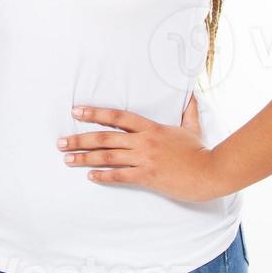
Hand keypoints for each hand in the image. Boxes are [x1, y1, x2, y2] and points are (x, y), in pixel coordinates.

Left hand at [58, 94, 229, 202]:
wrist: (211, 172)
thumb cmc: (201, 151)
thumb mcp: (193, 128)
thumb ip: (189, 111)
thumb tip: (192, 95)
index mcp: (151, 128)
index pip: (118, 117)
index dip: (95, 113)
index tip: (76, 111)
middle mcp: (144, 142)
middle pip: (105, 138)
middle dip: (80, 139)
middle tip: (60, 142)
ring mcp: (145, 159)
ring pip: (108, 156)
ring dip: (85, 158)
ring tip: (67, 159)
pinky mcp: (148, 177)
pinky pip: (120, 176)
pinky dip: (104, 176)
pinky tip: (90, 176)